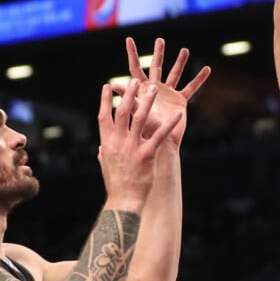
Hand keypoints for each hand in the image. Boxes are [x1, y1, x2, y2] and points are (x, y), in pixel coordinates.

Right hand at [97, 80, 181, 210]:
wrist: (124, 200)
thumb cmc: (116, 184)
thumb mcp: (106, 166)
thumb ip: (104, 154)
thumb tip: (102, 148)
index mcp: (106, 143)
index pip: (103, 117)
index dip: (105, 101)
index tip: (107, 86)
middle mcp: (118, 142)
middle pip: (121, 112)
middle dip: (128, 94)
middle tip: (134, 80)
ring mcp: (132, 147)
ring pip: (139, 118)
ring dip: (147, 101)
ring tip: (154, 88)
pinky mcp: (146, 154)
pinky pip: (159, 135)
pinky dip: (169, 124)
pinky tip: (178, 114)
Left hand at [113, 37, 209, 146]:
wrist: (161, 144)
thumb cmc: (144, 130)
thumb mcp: (135, 112)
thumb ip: (128, 97)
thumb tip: (114, 85)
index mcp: (142, 88)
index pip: (135, 67)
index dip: (132, 53)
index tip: (128, 39)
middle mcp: (155, 88)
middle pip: (156, 66)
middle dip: (158, 53)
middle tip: (159, 40)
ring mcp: (168, 93)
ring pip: (175, 73)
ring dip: (180, 62)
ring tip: (184, 50)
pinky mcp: (180, 100)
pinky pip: (191, 88)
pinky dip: (199, 79)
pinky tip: (207, 70)